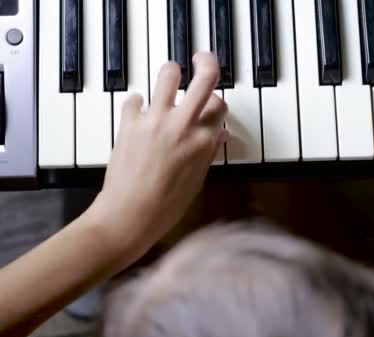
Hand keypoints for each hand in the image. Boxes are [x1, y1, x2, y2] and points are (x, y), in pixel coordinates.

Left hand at [89, 52, 226, 253]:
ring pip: (169, 74)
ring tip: (171, 76)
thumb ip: (208, 153)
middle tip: (204, 59)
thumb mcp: (197, 181)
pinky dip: (138, 103)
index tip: (215, 108)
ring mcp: (154, 120)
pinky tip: (140, 113)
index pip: (220, 108)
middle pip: (205, 78)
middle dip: (207, 62)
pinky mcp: (129, 123)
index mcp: (203, 141)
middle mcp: (182, 125)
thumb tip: (218, 134)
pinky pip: (134, 99)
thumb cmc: (166, 207)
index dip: (218, 107)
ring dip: (172, 73)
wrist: (128, 216)